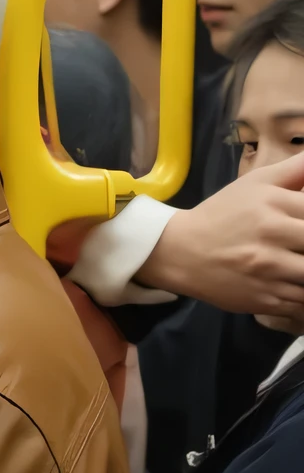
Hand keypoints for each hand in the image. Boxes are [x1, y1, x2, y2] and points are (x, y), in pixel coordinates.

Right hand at [140, 152, 303, 325]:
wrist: (182, 252)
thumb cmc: (223, 213)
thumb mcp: (256, 182)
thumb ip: (294, 170)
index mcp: (274, 205)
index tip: (301, 228)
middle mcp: (273, 237)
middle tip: (300, 245)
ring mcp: (269, 272)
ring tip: (297, 262)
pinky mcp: (265, 300)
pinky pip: (302, 302)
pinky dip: (303, 295)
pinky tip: (294, 282)